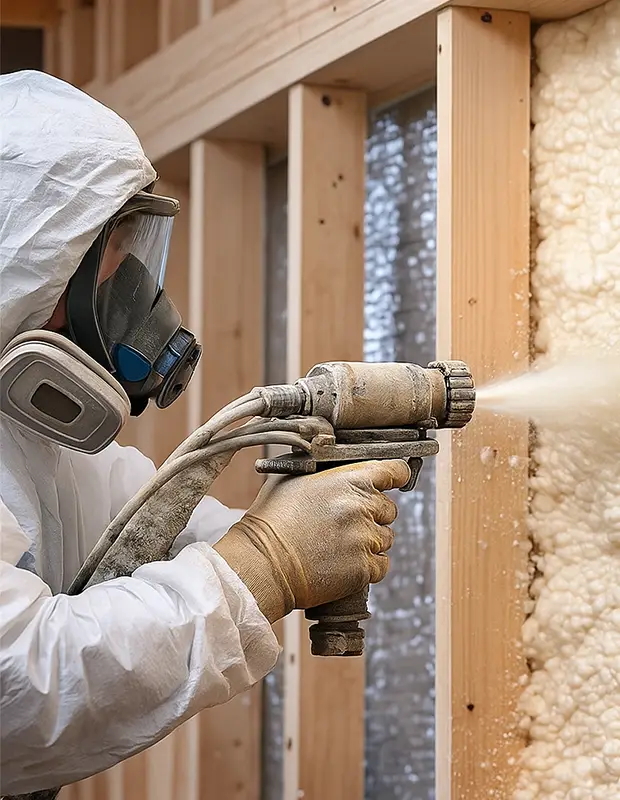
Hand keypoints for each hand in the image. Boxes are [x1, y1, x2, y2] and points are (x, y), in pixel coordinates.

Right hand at [213, 459, 409, 622]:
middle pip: (389, 508)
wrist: (262, 562)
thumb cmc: (271, 519)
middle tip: (343, 522)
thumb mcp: (293, 479)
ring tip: (338, 544)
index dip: (394, 476)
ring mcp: (365, 539)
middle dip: (372, 514)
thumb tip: (338, 471)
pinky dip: (368, 565)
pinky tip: (343, 562)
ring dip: (369, 541)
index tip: (391, 482)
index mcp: (350, 480)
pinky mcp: (364, 569)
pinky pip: (382, 565)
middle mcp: (363, 507)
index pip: (395, 471)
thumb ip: (326, 472)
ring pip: (385, 538)